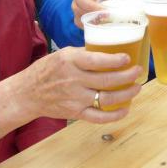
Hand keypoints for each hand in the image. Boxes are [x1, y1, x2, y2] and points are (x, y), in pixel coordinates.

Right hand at [17, 47, 141, 122]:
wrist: (27, 93)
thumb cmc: (48, 69)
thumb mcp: (64, 54)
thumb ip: (85, 53)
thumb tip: (110, 50)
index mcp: (71, 61)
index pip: (97, 60)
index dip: (116, 60)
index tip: (128, 58)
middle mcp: (74, 80)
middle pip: (107, 80)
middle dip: (128, 76)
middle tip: (138, 71)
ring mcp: (75, 98)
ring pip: (107, 98)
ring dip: (126, 94)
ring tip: (137, 87)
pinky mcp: (75, 112)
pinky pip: (98, 117)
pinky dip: (114, 115)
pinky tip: (125, 109)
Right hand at [72, 0, 121, 27]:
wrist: (100, 5)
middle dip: (92, 5)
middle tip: (106, 11)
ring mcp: (77, 7)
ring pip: (78, 11)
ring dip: (92, 16)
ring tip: (106, 20)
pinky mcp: (78, 18)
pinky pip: (80, 22)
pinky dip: (91, 24)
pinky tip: (101, 26)